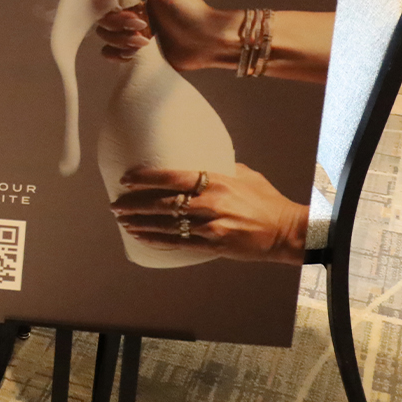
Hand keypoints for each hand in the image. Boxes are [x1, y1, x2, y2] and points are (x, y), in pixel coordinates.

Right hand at [97, 0, 238, 71]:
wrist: (207, 42)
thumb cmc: (188, 8)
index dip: (108, 1)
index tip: (126, 5)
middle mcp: (129, 9)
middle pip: (102, 16)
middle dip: (119, 24)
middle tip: (142, 25)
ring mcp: (131, 31)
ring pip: (105, 35)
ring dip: (122, 40)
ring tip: (144, 42)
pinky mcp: (134, 52)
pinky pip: (109, 53)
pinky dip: (116, 54)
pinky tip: (132, 54)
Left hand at [110, 164, 306, 263]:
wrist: (285, 231)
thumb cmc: (265, 200)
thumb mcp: (244, 174)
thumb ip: (219, 166)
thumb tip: (198, 158)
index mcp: (215, 181)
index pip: (171, 177)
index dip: (145, 178)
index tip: (126, 179)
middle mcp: (210, 202)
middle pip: (162, 203)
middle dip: (134, 204)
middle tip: (115, 204)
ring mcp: (210, 225)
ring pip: (166, 224)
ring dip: (140, 223)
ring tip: (122, 220)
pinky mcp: (213, 244)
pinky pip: (178, 242)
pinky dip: (156, 240)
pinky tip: (141, 237)